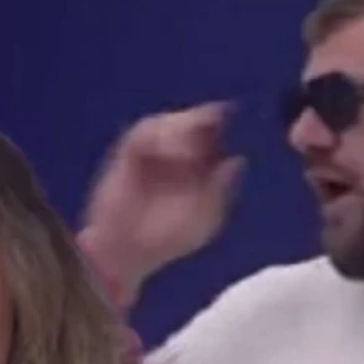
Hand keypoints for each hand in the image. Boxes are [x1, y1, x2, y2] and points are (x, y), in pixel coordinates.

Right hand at [80, 102, 243, 302]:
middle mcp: (176, 155)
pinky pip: (140, 134)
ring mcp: (150, 153)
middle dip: (198, 118)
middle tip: (207, 118)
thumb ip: (220, 190)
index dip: (220, 124)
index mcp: (199, 167)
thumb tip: (238, 160)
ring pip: (165, 122)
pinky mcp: (126, 155)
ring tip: (184, 151)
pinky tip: (163, 151)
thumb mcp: (204, 219)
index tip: (228, 112)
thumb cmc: (167, 239)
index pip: (212, 137)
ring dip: (177, 127)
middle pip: (190, 123)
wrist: (125, 251)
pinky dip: (154, 138)